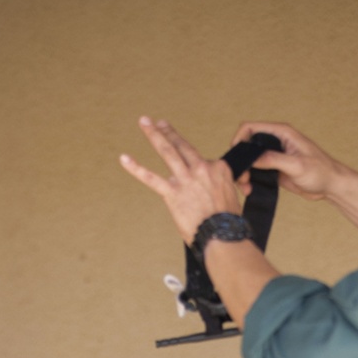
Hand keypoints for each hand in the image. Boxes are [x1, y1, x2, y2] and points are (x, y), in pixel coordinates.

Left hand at [120, 117, 241, 243]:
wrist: (223, 235)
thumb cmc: (228, 222)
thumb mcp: (232, 197)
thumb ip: (221, 187)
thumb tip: (212, 193)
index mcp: (218, 169)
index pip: (204, 160)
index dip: (201, 167)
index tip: (200, 172)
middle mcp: (201, 169)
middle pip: (183, 146)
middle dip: (170, 132)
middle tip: (161, 123)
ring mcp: (185, 179)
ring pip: (167, 151)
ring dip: (154, 135)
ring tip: (145, 122)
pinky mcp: (172, 193)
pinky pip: (150, 178)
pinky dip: (136, 168)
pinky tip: (124, 159)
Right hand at [231, 121, 341, 200]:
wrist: (330, 185)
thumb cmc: (320, 171)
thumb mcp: (297, 165)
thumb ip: (274, 160)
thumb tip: (253, 158)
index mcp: (281, 133)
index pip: (251, 128)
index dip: (239, 140)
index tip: (236, 158)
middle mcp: (275, 142)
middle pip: (247, 146)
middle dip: (240, 161)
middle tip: (242, 179)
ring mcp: (274, 156)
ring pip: (249, 161)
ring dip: (244, 173)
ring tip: (246, 187)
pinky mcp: (274, 170)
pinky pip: (256, 172)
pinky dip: (250, 180)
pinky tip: (250, 190)